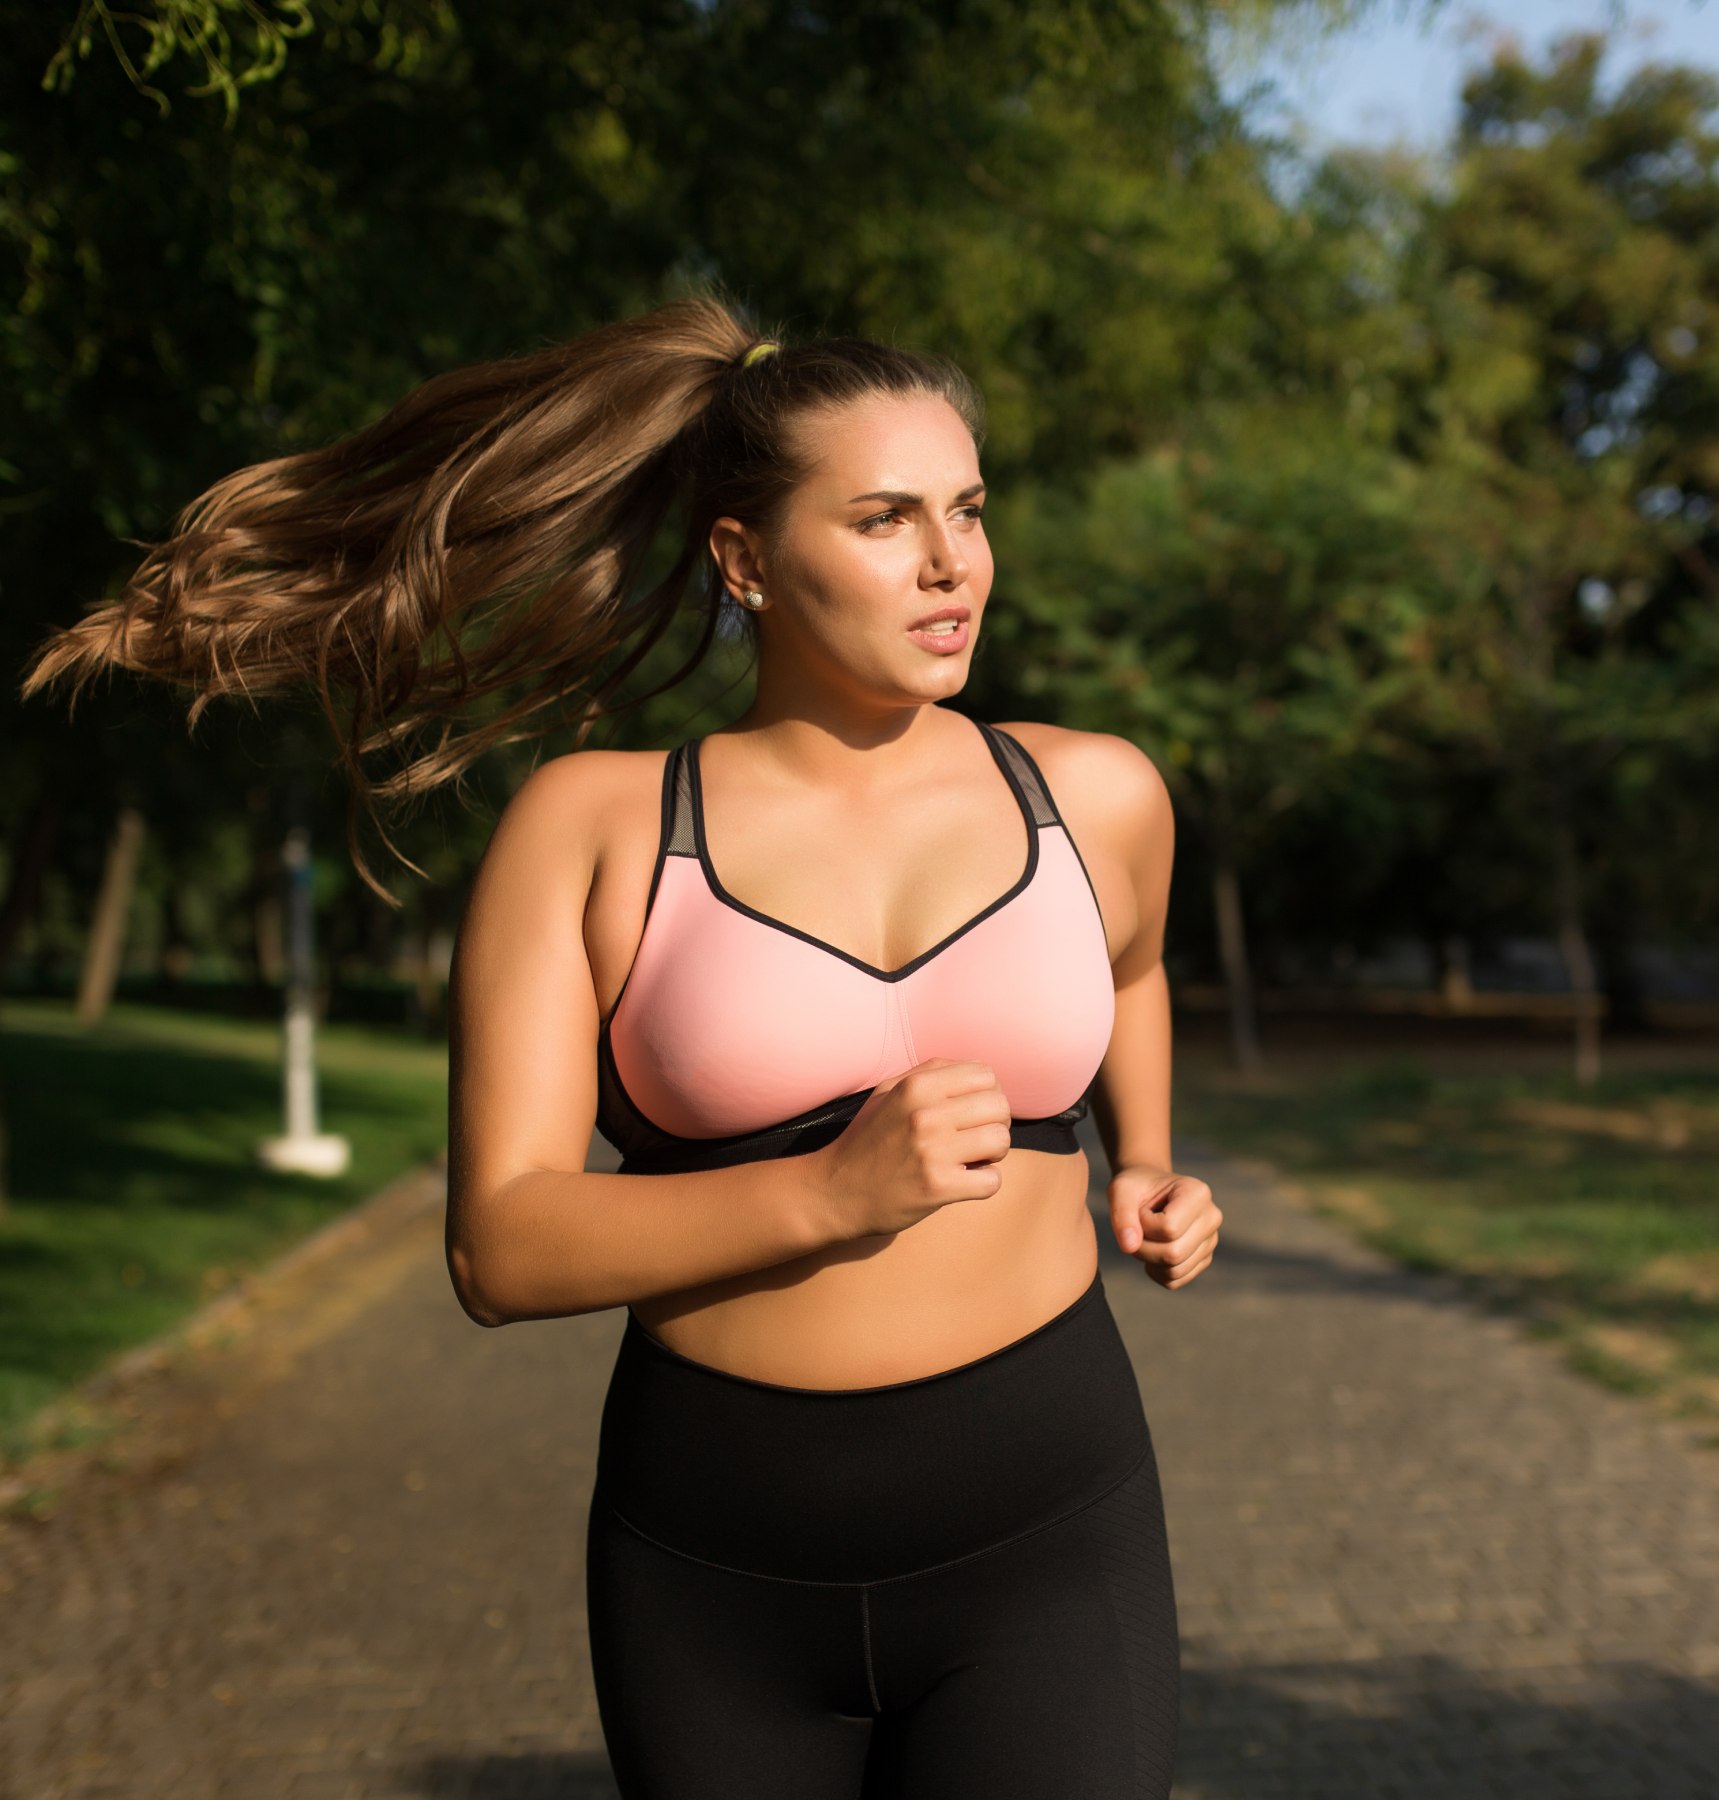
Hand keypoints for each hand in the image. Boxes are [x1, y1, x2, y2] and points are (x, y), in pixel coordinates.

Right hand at [813, 1058, 1011, 1240]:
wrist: (836, 1191)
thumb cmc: (867, 1140)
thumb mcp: (887, 1093)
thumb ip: (928, 1074)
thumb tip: (976, 1069)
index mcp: (917, 1086)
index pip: (986, 1075)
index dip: (986, 1094)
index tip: (972, 1113)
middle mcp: (925, 1114)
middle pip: (1000, 1106)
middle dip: (994, 1123)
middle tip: (974, 1138)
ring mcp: (932, 1151)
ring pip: (1001, 1141)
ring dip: (992, 1154)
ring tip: (970, 1159)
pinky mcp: (938, 1187)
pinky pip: (992, 1181)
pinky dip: (983, 1183)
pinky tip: (963, 1182)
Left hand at [1108, 1164, 1221, 1289]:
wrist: (1148, 1191)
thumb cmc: (1136, 1187)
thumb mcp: (1121, 1190)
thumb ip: (1122, 1214)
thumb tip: (1129, 1246)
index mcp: (1198, 1193)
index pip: (1169, 1228)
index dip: (1143, 1225)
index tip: (1140, 1210)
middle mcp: (1212, 1217)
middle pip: (1174, 1253)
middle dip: (1143, 1247)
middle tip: (1135, 1230)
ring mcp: (1211, 1241)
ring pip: (1174, 1271)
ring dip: (1148, 1260)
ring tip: (1144, 1238)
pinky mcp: (1203, 1259)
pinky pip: (1175, 1281)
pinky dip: (1155, 1272)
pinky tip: (1151, 1251)